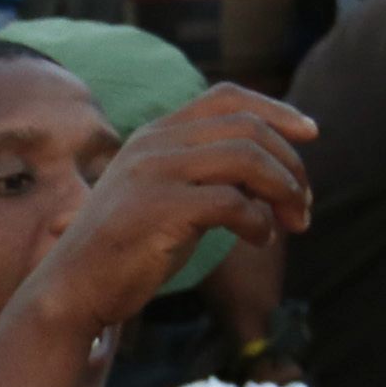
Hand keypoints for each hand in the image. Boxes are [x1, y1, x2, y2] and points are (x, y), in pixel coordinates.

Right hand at [22, 83, 314, 342]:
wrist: (74, 288)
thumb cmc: (127, 249)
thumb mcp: (164, 196)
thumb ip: (204, 174)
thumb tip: (272, 174)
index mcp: (156, 135)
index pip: (226, 98)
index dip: (276, 110)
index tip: (310, 134)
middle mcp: (154, 144)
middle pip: (247, 128)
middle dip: (291, 165)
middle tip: (305, 205)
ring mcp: (154, 173)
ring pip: (247, 159)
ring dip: (285, 190)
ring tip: (294, 221)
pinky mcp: (160, 209)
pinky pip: (232, 203)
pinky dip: (258, 222)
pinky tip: (258, 240)